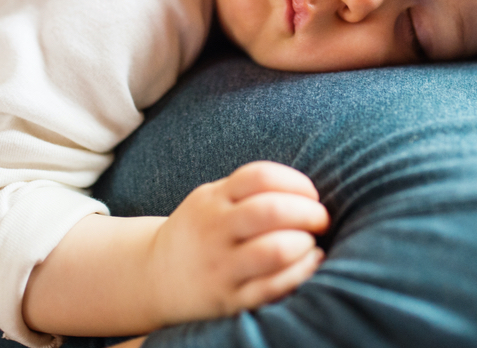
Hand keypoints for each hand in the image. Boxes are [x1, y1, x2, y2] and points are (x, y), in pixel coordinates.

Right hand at [147, 161, 328, 325]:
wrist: (154, 276)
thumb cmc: (201, 231)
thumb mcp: (212, 200)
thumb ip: (250, 191)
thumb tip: (310, 192)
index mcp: (213, 199)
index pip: (260, 176)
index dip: (296, 182)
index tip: (311, 195)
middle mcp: (214, 230)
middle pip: (270, 211)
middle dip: (308, 213)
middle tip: (321, 219)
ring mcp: (220, 267)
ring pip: (274, 251)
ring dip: (304, 244)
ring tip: (312, 244)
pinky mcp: (229, 300)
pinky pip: (272, 287)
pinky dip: (301, 273)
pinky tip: (311, 263)